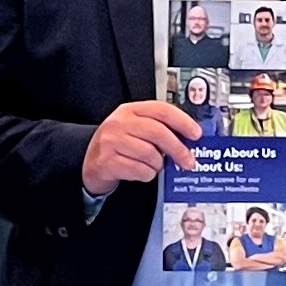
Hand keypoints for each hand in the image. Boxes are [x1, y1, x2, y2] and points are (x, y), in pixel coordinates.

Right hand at [82, 101, 201, 195]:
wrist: (90, 162)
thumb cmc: (119, 145)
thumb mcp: (135, 129)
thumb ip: (158, 129)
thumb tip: (189, 140)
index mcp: (131, 110)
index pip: (162, 110)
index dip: (183, 122)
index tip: (196, 134)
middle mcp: (120, 122)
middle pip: (158, 132)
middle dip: (178, 149)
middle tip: (188, 161)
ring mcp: (111, 141)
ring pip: (150, 154)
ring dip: (158, 165)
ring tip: (155, 166)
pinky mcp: (107, 161)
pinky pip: (139, 170)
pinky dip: (146, 175)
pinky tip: (142, 173)